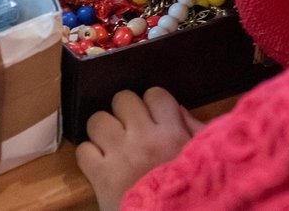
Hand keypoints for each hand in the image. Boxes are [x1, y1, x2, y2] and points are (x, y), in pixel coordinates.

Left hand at [75, 87, 205, 210]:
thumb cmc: (192, 194)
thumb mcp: (205, 160)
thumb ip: (196, 131)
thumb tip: (178, 109)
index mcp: (172, 133)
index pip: (155, 94)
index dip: (152, 104)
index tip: (153, 119)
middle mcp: (144, 138)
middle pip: (122, 99)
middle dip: (124, 112)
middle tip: (129, 130)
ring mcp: (120, 155)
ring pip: (97, 120)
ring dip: (103, 132)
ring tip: (111, 146)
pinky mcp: (101, 176)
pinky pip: (83, 150)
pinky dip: (90, 157)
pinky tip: (101, 166)